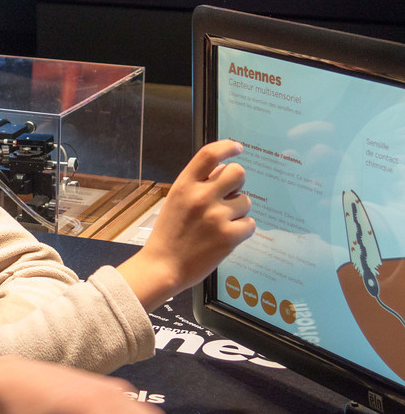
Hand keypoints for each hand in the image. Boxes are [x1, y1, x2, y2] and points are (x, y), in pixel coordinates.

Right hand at [118, 139, 254, 310]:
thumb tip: (224, 173)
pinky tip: (226, 237)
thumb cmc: (169, 234)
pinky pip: (250, 224)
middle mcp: (201, 196)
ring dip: (238, 211)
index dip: (227, 147)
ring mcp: (216, 216)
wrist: (163, 267)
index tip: (237, 148)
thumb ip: (196, 186)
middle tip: (229, 195)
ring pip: (246, 201)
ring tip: (220, 224)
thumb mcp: (175, 201)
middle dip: (237, 182)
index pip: (209, 155)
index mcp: (184, 185)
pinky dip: (241, 230)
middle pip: (237, 173)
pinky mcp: (229, 236)